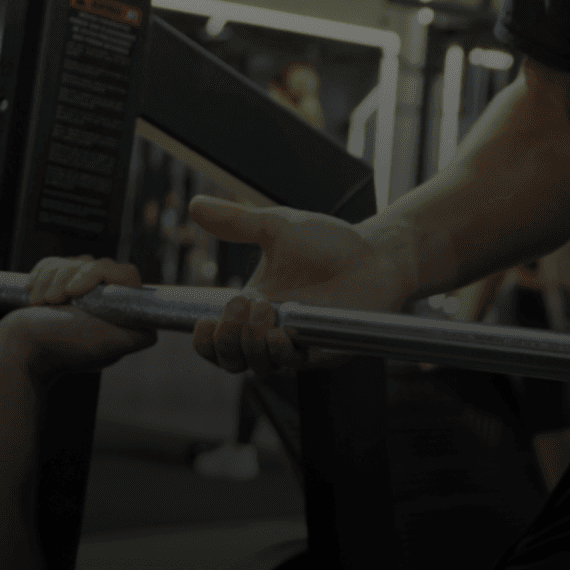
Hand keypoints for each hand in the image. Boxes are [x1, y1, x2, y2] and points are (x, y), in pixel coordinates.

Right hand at [0, 255, 156, 382]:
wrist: (20, 352)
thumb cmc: (62, 349)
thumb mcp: (108, 346)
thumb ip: (138, 336)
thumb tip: (155, 331)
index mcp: (118, 307)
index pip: (123, 271)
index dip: (98, 274)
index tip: (75, 291)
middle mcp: (101, 298)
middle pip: (94, 263)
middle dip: (68, 278)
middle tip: (54, 300)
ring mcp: (78, 290)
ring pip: (71, 261)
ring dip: (51, 280)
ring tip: (42, 304)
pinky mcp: (55, 284)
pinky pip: (53, 263)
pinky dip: (41, 276)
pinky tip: (35, 297)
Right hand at [188, 196, 409, 375]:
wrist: (375, 251)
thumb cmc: (330, 243)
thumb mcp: (278, 227)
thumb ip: (237, 221)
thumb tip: (194, 203)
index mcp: (254, 308)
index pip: (217, 340)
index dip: (204, 341)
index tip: (202, 322)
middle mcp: (270, 332)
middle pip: (231, 361)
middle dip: (226, 340)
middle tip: (238, 306)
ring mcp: (297, 343)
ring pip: (259, 366)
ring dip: (251, 343)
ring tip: (264, 308)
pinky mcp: (324, 350)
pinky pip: (295, 364)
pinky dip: (280, 352)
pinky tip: (279, 333)